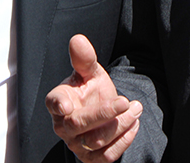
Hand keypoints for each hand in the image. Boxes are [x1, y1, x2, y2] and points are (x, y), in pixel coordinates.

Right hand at [45, 34, 142, 161]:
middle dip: (104, 113)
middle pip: (78, 124)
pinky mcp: (90, 158)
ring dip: (120, 125)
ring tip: (135, 108)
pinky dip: (123, 141)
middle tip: (126, 101)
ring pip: (96, 141)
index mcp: (58, 101)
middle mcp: (63, 125)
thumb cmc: (90, 89)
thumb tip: (78, 39)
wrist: (101, 111)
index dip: (59, 104)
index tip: (68, 104)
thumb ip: (84, 58)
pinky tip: (134, 124)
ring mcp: (76, 144)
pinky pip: (106, 156)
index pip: (54, 103)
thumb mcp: (90, 72)